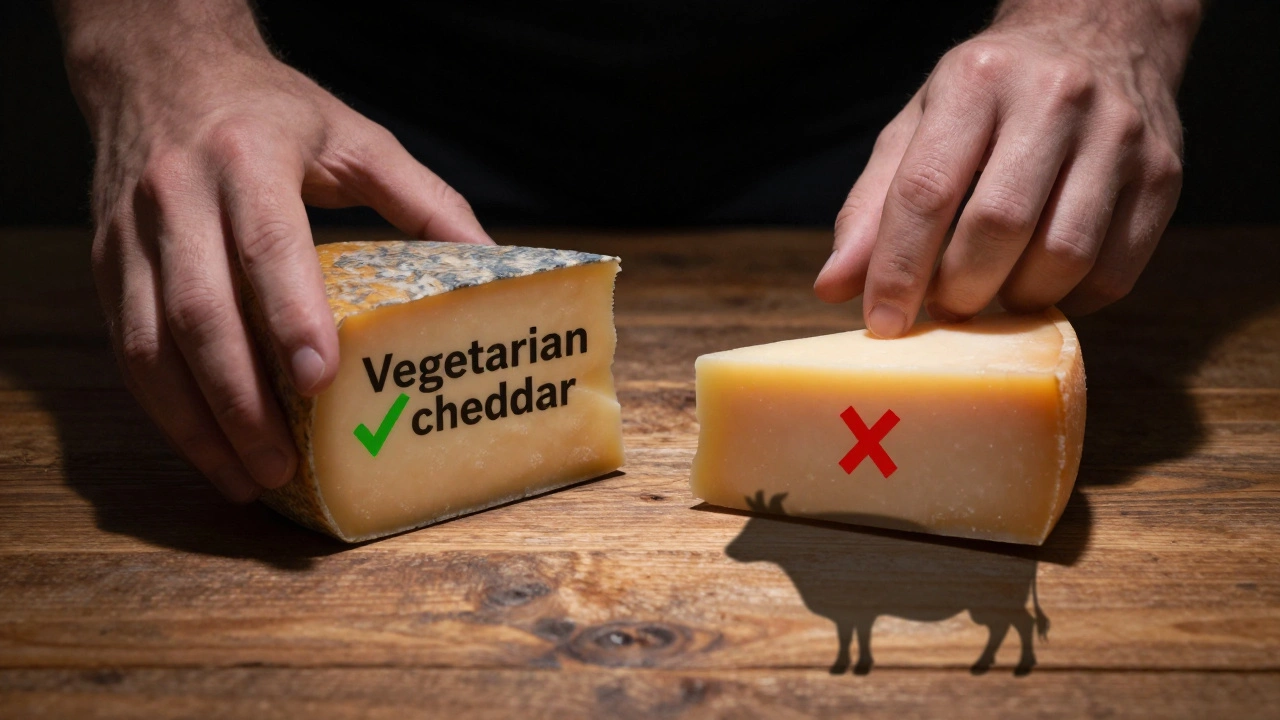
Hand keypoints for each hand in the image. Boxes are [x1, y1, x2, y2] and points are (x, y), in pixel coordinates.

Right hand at [58, 0, 491, 500]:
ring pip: (148, 344)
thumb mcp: (354, 138)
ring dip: (195, 422)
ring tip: (246, 478)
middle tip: (282, 465)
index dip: (290, 315)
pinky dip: (163, 407)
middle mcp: (177, 196)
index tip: (318, 379)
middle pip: (198, 312)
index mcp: (247, 158)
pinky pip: (126, 347)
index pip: (265, 243)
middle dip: (239, 399)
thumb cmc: (269, 110)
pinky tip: (204, 446)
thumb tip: (492, 260)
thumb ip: (425, 198)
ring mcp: (131, 233)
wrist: (159, 69)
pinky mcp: (107, 263)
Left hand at [814, 0, 1200, 335]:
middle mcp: (1055, 98)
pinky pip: (1115, 271)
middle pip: (998, 226)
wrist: (1099, 32)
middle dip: (958, 289)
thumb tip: (834, 287)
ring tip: (992, 293)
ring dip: (1016, 299)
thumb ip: (872, 206)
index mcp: (976, 81)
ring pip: (1064, 255)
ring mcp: (1119, 134)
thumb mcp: (918, 127)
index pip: (927, 191)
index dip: (899, 269)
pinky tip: (1042, 282)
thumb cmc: (988, 96)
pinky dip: (1070, 299)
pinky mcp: (1164, 174)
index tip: (882, 322)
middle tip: (942, 309)